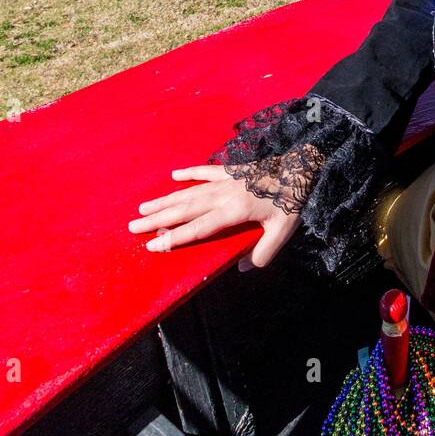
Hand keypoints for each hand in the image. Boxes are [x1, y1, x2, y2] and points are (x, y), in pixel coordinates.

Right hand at [128, 166, 301, 269]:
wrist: (300, 167)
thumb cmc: (291, 200)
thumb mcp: (282, 231)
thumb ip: (263, 252)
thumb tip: (243, 268)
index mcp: (234, 211)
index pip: (198, 228)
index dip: (174, 238)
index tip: (154, 245)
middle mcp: (223, 195)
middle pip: (184, 209)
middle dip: (157, 219)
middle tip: (133, 226)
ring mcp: (225, 180)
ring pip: (189, 191)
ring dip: (165, 200)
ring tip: (143, 207)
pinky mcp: (231, 169)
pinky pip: (205, 171)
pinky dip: (189, 173)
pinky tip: (173, 175)